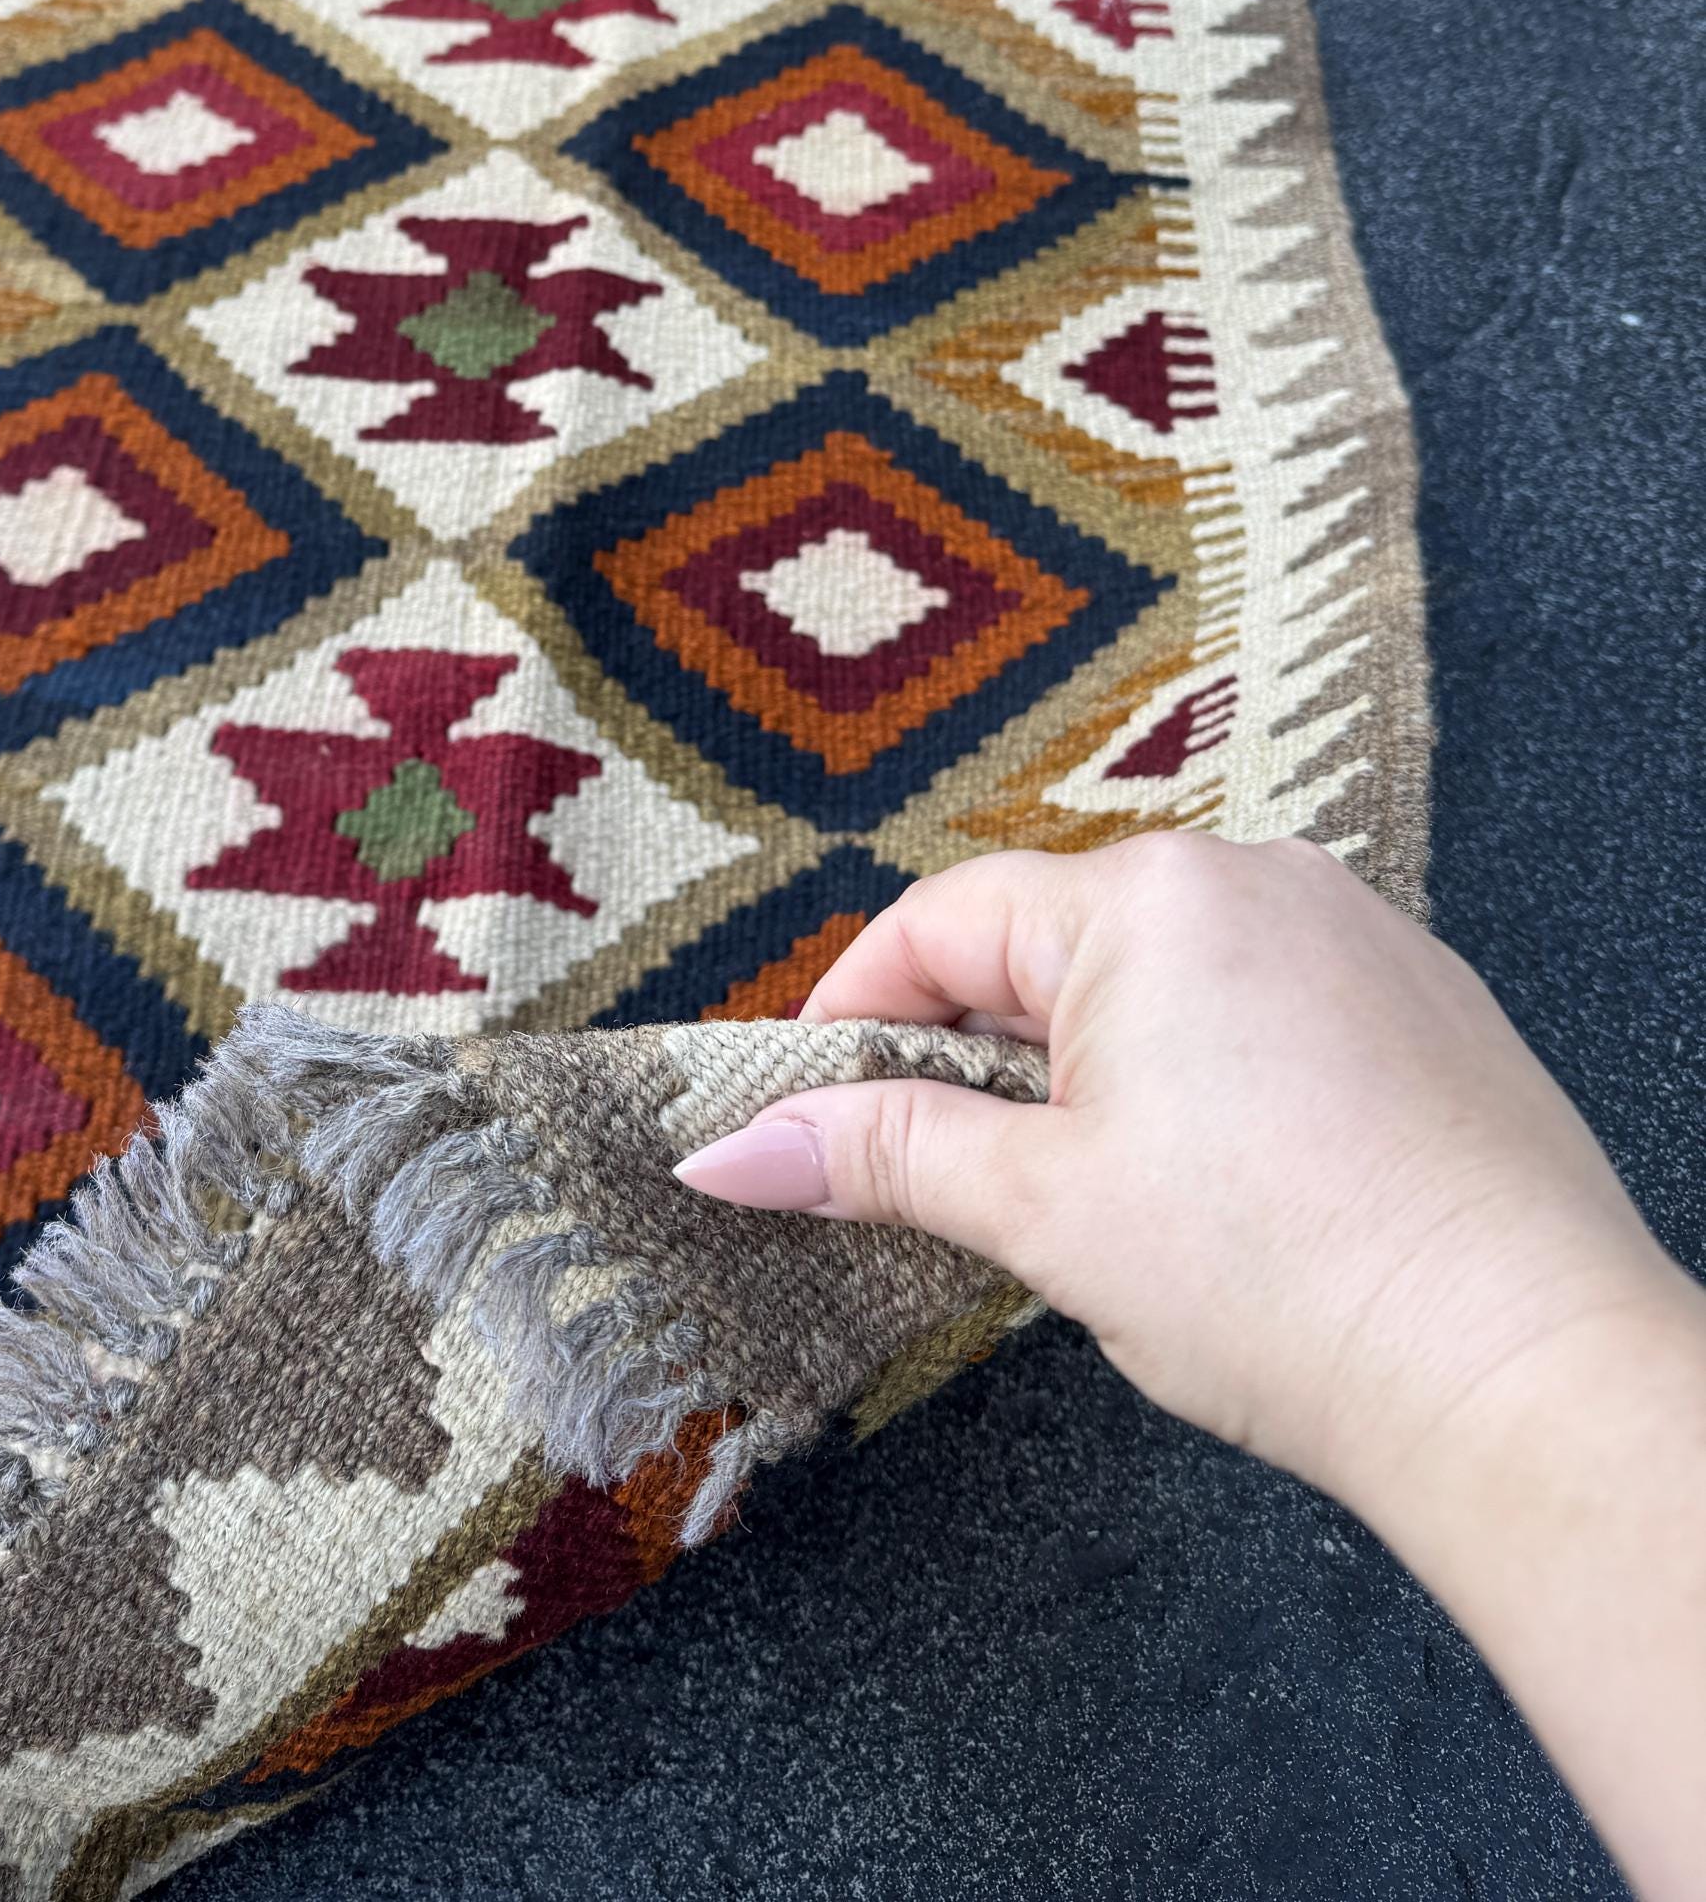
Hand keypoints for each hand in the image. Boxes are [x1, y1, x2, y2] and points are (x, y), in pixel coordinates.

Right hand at [673, 833, 1679, 1519]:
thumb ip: (881, 1152)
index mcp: (1151, 898)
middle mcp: (1258, 877)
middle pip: (1055, 945)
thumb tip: (726, 1147)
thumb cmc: (1290, 1282)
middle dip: (986, 1054)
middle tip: (958, 1178)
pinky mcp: (1424, 1002)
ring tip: (1104, 1201)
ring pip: (1163, 981)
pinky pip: (1266, 1009)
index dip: (858, 1016)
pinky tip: (1230, 1194)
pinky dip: (1213, 1080)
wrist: (1522, 1372)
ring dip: (1100, 1070)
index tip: (810, 1106)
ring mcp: (1356, 932)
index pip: (947, 924)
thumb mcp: (1045, 1210)